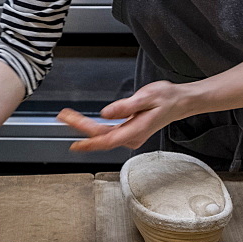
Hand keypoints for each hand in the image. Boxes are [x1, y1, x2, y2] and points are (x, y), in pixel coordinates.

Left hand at [59, 81, 190, 152]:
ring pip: (103, 135)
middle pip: (101, 137)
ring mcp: (130, 136)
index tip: (75, 144)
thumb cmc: (166, 98)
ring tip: (68, 116)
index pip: (108, 140)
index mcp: (136, 130)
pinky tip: (83, 122)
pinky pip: (107, 132)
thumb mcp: (146, 97)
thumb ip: (125, 106)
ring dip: (84, 127)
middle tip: (63, 116)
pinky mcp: (128, 132)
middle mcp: (132, 137)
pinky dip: (94, 127)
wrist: (179, 102)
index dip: (90, 143)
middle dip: (80, 127)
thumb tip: (106, 113)